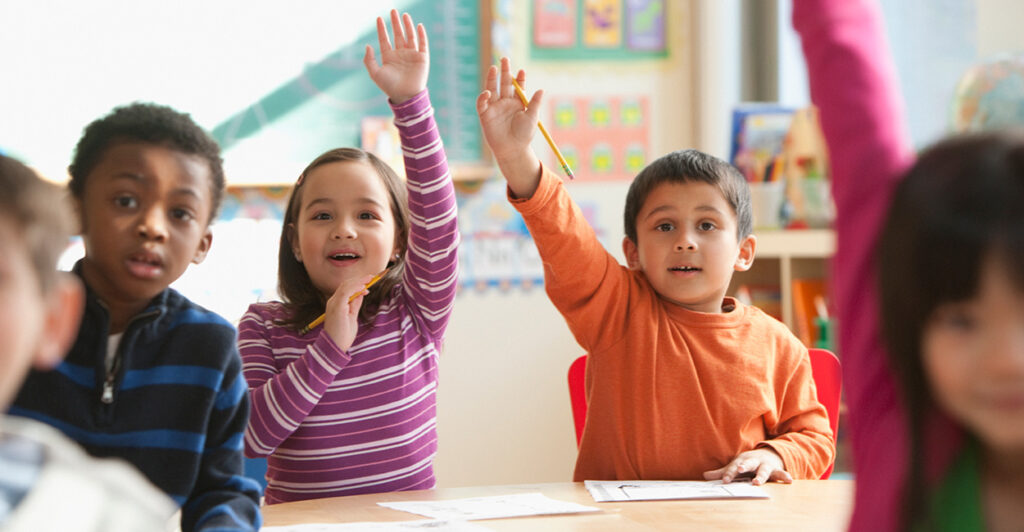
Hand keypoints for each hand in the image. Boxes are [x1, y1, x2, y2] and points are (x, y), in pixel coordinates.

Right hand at [322, 274, 371, 350]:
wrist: (334, 347)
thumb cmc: (342, 335)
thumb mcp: (352, 317)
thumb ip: (355, 304)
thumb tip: (361, 293)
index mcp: (336, 304)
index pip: (346, 288)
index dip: (358, 284)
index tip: (369, 284)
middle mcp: (333, 301)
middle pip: (346, 285)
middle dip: (359, 279)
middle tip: (372, 277)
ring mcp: (333, 303)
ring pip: (346, 286)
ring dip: (359, 281)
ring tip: (370, 279)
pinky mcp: (336, 307)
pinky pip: (345, 292)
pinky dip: (355, 287)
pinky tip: (363, 287)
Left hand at [364, 9, 428, 104]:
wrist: (406, 96)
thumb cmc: (389, 87)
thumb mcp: (375, 73)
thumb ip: (369, 60)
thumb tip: (367, 45)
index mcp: (389, 57)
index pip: (384, 39)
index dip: (382, 29)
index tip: (379, 18)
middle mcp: (400, 54)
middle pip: (398, 34)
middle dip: (395, 23)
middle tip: (393, 10)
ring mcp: (412, 55)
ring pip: (410, 36)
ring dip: (407, 25)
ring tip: (404, 15)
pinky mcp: (422, 58)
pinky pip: (423, 44)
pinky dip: (421, 35)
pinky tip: (418, 26)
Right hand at [476, 57, 541, 198]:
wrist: (513, 150)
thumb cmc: (524, 135)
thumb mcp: (532, 117)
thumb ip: (534, 103)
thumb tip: (541, 90)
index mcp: (517, 102)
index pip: (517, 86)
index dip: (519, 78)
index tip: (522, 71)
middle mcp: (505, 102)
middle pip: (504, 83)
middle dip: (504, 71)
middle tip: (504, 59)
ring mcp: (494, 107)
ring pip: (492, 88)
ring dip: (491, 78)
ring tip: (493, 67)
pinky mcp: (485, 114)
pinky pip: (482, 103)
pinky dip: (483, 97)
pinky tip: (488, 92)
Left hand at [703, 448, 792, 485]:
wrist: (769, 454)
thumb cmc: (749, 463)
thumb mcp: (736, 465)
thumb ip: (723, 472)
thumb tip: (705, 476)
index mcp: (742, 461)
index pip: (733, 468)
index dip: (729, 474)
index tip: (724, 481)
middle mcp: (753, 462)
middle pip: (748, 464)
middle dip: (743, 467)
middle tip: (739, 470)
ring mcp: (765, 465)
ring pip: (763, 470)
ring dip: (761, 476)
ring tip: (757, 482)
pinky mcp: (775, 470)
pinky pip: (780, 473)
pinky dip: (785, 476)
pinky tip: (789, 480)